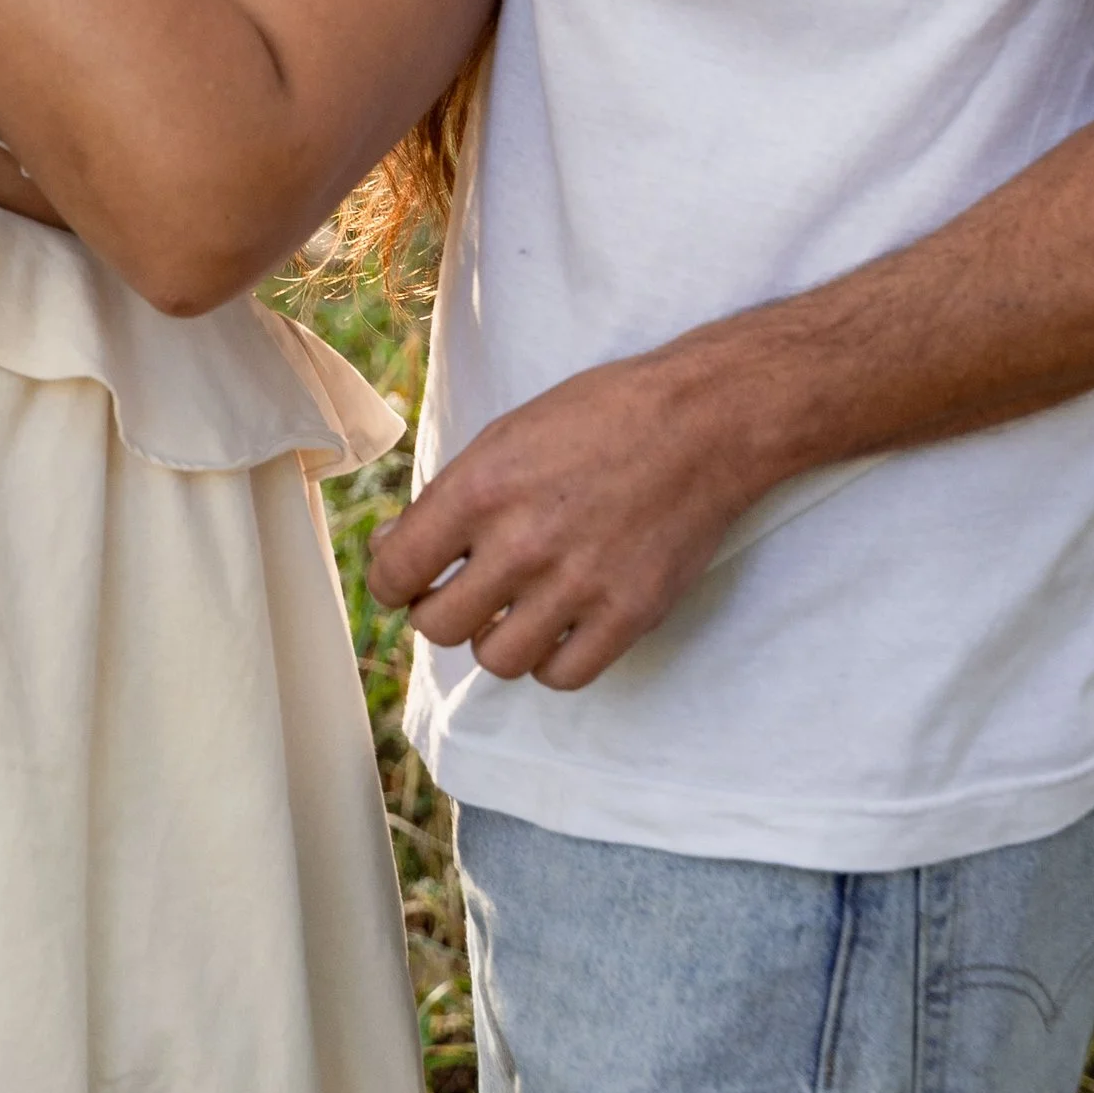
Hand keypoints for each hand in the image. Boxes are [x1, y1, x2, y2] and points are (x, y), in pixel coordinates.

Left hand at [365, 348, 766, 689]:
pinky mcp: (628, 615)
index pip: (395, 572)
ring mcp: (578, 584)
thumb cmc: (599, 417)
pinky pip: (561, 675)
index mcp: (480, 488)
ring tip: (513, 609)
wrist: (702, 422)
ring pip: (496, 660)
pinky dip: (551, 660)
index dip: (391, 583)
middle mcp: (522, 542)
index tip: (406, 580)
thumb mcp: (505, 435)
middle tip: (460, 594)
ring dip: (496, 638)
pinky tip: (558, 627)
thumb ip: (449, 497)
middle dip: (438, 613)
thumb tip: (393, 550)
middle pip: (438, 627)